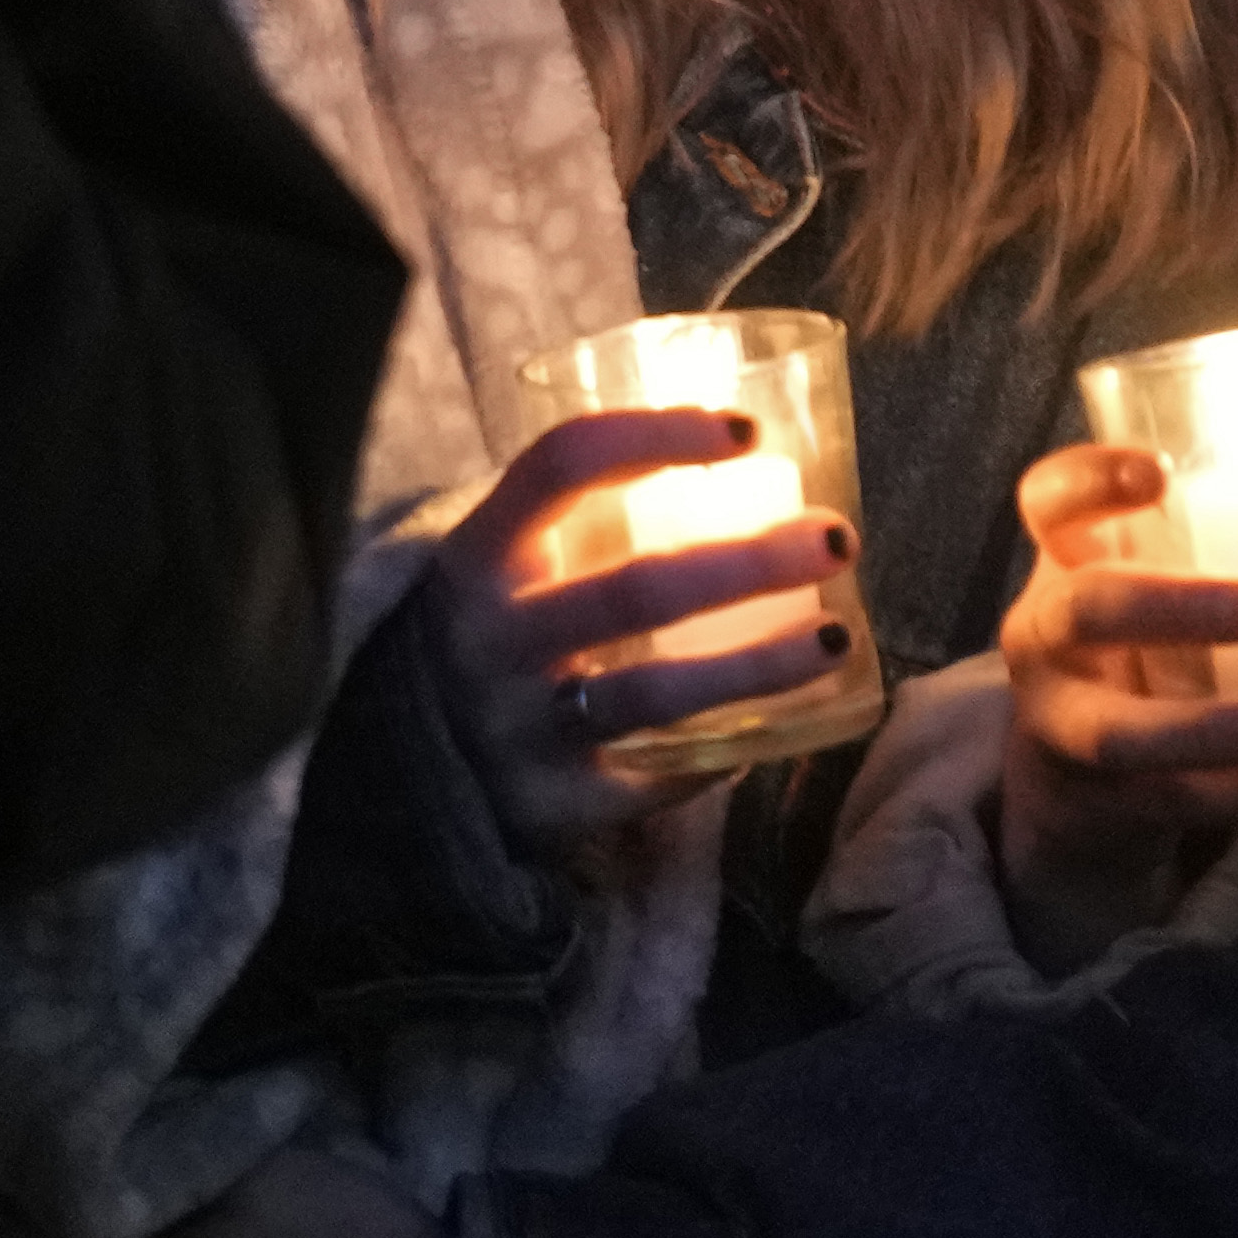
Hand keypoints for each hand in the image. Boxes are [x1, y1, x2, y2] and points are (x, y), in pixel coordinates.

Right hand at [398, 409, 865, 862]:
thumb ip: (584, 520)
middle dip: (749, 562)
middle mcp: (489, 641)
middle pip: (634, 589)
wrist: (401, 760)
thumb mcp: (504, 566)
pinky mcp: (549, 806)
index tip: (748, 432)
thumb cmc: (495, 632)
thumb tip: (739, 457)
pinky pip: (654, 781)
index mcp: (476, 556)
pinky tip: (775, 729)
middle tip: (836, 540)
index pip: (563, 468)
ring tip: (835, 638)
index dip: (656, 437)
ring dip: (758, 665)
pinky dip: (720, 753)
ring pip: (654, 694)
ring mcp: (517, 729)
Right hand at [988, 439, 1237, 967]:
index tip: (1157, 473)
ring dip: (1211, 729)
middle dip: (1176, 607)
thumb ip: (1234, 565)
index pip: (1049, 502)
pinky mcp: (1100, 798)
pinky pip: (1172, 799)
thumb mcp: (1160, 594)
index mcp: (1065, 566)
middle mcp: (1046, 640)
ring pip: (1119, 733)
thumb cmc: (1143, 652)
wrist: (1072, 779)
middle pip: (1084, 610)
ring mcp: (1064, 724)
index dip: (1089, 481)